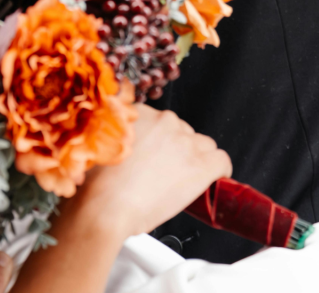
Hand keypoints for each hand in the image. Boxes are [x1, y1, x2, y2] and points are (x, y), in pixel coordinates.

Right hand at [75, 104, 232, 238]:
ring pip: (204, 145)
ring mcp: (184, 141)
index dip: (157, 139)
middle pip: (182, 131)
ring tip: (183, 179)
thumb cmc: (97, 184)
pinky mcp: (202, 164)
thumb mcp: (99, 146)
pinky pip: (222, 161)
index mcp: (138, 112)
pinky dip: (219, 172)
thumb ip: (116, 137)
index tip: (153, 153)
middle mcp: (163, 120)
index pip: (159, 119)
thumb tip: (126, 148)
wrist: (105, 205)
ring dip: (196, 159)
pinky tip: (208, 183)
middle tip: (164, 171)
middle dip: (176, 149)